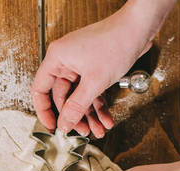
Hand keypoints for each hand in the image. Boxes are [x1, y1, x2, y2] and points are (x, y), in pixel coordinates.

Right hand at [31, 0, 173, 136]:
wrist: (139, 29)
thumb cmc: (116, 42)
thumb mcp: (94, 82)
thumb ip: (77, 106)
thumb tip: (65, 124)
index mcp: (57, 58)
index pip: (40, 89)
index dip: (44, 111)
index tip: (52, 126)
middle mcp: (66, 61)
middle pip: (63, 96)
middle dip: (74, 116)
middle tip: (82, 131)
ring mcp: (81, 65)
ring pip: (79, 97)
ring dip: (89, 115)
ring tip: (97, 129)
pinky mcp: (94, 68)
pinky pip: (92, 92)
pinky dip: (99, 105)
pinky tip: (105, 118)